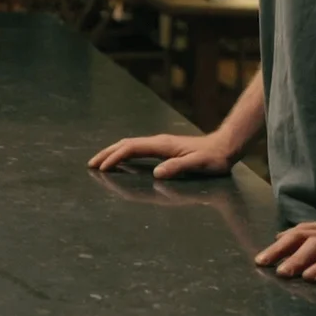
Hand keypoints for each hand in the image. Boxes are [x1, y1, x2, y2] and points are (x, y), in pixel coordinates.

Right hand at [87, 132, 238, 176]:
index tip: (102, 169)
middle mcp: (158, 142)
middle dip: (107, 153)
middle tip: (90, 165)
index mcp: (162, 145)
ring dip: (113, 152)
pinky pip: (137, 149)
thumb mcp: (199, 165)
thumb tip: (156, 173)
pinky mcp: (163, 148)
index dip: (115, 158)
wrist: (224, 146)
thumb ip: (178, 167)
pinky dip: (123, 153)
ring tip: (100, 162)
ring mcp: (160, 144)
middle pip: (125, 144)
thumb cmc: (213, 159)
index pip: (131, 149)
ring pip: (130, 145)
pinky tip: (122, 160)